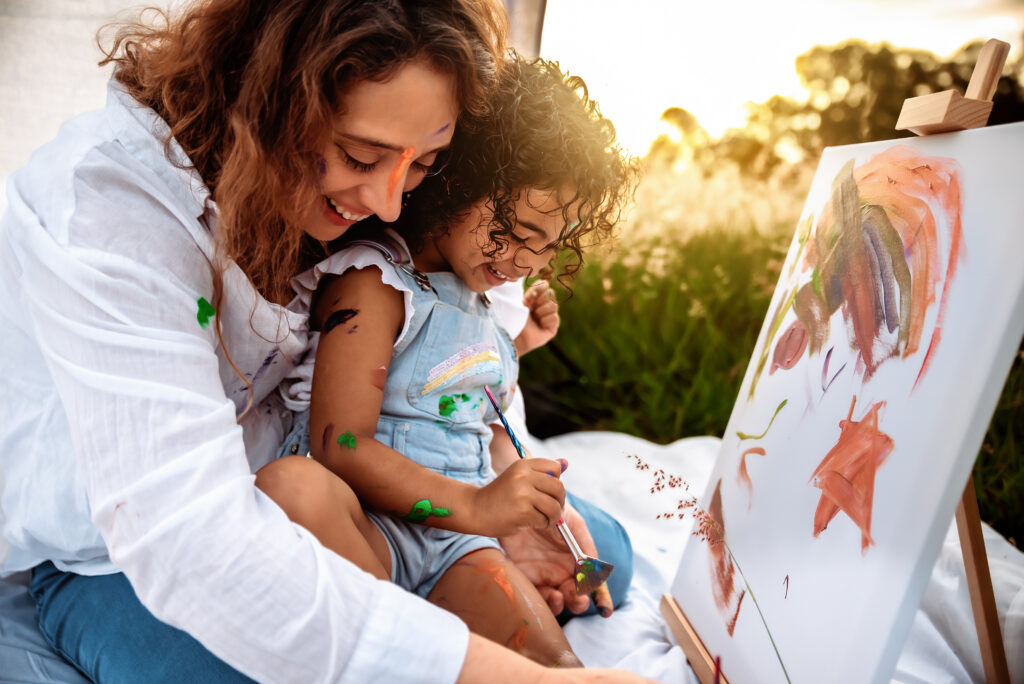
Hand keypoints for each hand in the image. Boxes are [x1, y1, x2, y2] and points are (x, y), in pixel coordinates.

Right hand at [472, 458, 565, 536]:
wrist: (475, 509)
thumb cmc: (500, 495)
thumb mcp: (518, 477)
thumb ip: (541, 472)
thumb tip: (567, 462)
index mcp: (523, 465)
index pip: (555, 468)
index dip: (555, 481)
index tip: (548, 491)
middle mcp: (524, 476)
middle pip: (558, 488)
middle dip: (559, 501)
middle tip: (552, 509)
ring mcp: (523, 494)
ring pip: (554, 506)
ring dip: (554, 516)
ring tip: (545, 519)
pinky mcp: (522, 512)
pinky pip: (544, 519)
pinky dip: (542, 524)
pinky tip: (532, 522)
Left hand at [500, 500, 613, 616]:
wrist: (522, 504)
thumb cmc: (551, 510)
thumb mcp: (572, 522)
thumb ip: (584, 544)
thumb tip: (592, 568)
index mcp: (577, 559)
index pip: (593, 583)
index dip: (601, 599)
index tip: (604, 610)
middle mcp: (562, 571)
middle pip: (575, 597)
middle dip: (579, 603)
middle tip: (577, 597)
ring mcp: (544, 576)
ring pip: (556, 601)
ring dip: (560, 605)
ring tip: (558, 596)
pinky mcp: (525, 577)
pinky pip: (534, 596)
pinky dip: (542, 601)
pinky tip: (547, 593)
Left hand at [514, 280, 558, 355]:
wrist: (514, 335)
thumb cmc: (515, 319)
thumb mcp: (522, 302)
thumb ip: (533, 292)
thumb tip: (544, 281)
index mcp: (535, 297)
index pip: (545, 285)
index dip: (541, 287)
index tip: (532, 293)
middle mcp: (544, 305)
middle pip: (551, 293)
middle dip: (540, 300)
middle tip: (531, 309)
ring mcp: (549, 315)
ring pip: (553, 305)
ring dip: (541, 312)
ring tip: (534, 318)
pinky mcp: (553, 327)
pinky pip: (554, 317)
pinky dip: (545, 321)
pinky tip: (539, 326)